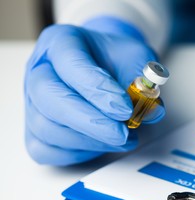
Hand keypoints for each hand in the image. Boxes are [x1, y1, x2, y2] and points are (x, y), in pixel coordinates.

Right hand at [25, 17, 164, 165]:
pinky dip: (77, 153)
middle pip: (49, 98)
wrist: (104, 65)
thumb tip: (153, 112)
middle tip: (122, 133)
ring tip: (124, 138)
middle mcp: (39, 70)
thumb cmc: (115, 60)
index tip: (124, 108)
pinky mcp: (34, 128)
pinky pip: (46, 149)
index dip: (97, 89)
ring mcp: (32, 101)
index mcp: (60, 42)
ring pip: (47, 128)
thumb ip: (145, 82)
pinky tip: (103, 145)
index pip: (69, 63)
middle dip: (90, 122)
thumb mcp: (137, 59)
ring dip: (90, 141)